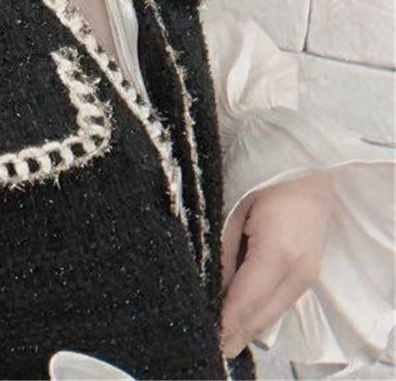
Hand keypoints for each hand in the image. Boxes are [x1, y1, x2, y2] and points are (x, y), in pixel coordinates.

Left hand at [220, 171, 333, 358]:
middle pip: (261, 315)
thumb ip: (222, 248)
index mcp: (277, 253)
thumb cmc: (265, 178)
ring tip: (221, 340)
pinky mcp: (308, 276)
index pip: (246, 300)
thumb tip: (208, 285)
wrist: (310, 171)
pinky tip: (242, 320)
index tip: (207, 338)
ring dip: (248, 328)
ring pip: (272, 314)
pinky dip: (260, 314)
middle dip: (236, 333)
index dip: (226, 321)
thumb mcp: (234, 208)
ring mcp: (307, 277)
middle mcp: (296, 272)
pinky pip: (280, 303)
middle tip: (210, 346)